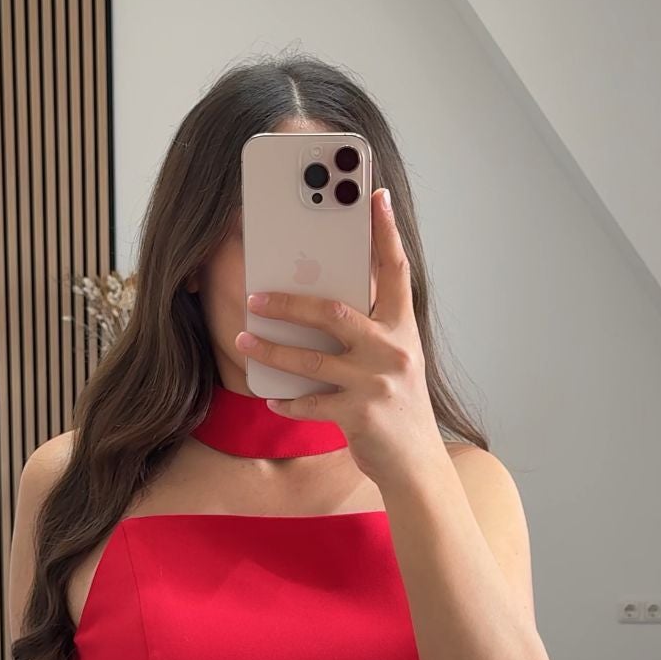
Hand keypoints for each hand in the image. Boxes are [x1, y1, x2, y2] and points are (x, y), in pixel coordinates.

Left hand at [234, 188, 448, 485]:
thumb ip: (370, 330)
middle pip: (334, 312)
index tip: (374, 195)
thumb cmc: (398, 406)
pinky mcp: (361, 416)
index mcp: (403, 328)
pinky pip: (311, 403)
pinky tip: (270, 396)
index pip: (396, 270)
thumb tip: (321, 302)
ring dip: (273, 350)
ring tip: (244, 340)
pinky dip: (288, 401)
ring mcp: (377, 384)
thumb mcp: (395, 360)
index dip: (385, 232)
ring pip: (313, 359)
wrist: (416, 464)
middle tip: (255, 295)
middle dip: (290, 302)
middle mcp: (394, 351)